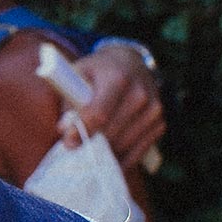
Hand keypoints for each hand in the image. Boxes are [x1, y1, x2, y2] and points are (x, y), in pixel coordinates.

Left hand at [73, 43, 164, 167]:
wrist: (130, 64)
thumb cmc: (97, 72)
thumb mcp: (76, 74)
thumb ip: (64, 99)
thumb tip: (61, 129)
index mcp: (117, 79)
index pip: (99, 113)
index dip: (81, 131)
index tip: (68, 142)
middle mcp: (140, 94)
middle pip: (111, 133)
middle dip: (90, 143)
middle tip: (74, 148)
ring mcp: (154, 110)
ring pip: (123, 145)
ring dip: (104, 152)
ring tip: (89, 149)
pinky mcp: (160, 124)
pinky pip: (138, 151)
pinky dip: (121, 157)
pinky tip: (108, 156)